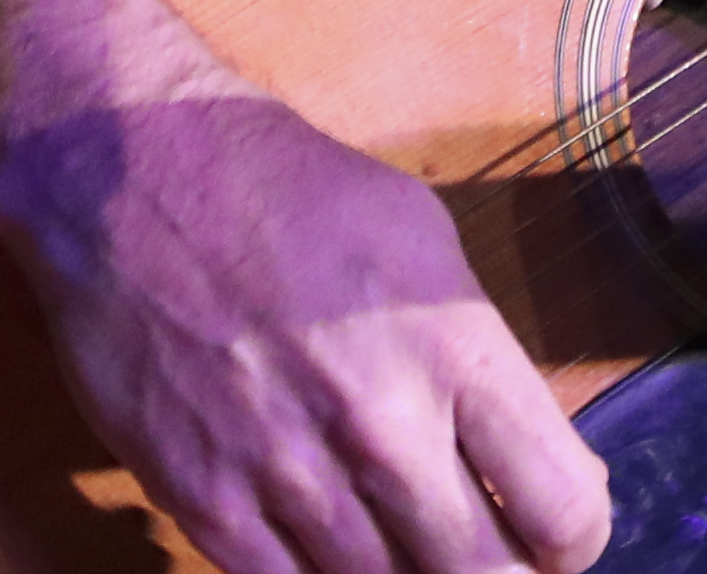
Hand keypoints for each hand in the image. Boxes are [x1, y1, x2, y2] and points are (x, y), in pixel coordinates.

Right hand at [0, 72, 612, 573]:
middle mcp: (383, 425)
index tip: (554, 536)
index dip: (571, 542)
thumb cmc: (289, 191)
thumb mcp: (424, 241)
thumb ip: (475, 355)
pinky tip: (327, 549)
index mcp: (454, 349)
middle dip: (495, 573)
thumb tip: (515, 450)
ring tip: (401, 544)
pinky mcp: (206, 503)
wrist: (134, 173)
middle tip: (481, 551)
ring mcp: (290, 474)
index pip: (562, 507)